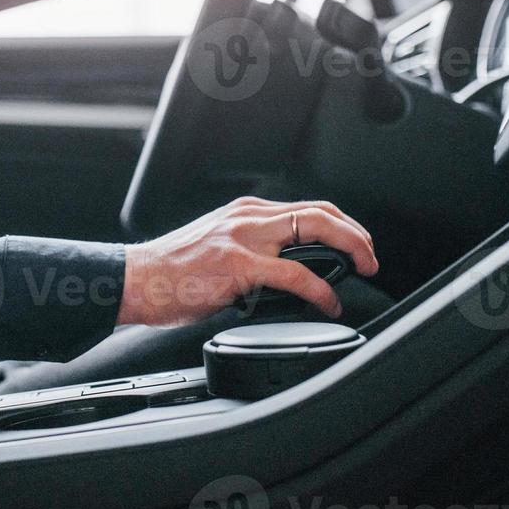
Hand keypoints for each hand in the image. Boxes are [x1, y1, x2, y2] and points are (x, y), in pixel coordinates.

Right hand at [116, 197, 378, 326]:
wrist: (137, 280)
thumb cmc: (170, 273)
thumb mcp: (215, 247)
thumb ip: (248, 250)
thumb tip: (282, 271)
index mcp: (243, 212)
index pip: (306, 207)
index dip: (340, 223)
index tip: (356, 243)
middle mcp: (247, 218)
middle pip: (319, 211)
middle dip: (355, 232)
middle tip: (371, 257)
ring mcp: (244, 238)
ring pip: (314, 229)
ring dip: (349, 249)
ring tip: (363, 270)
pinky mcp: (239, 265)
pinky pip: (295, 273)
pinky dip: (320, 289)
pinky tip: (329, 302)